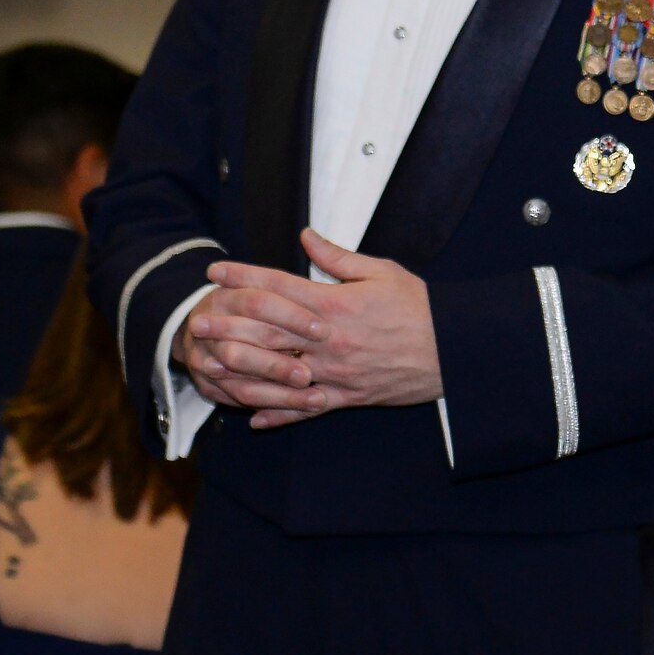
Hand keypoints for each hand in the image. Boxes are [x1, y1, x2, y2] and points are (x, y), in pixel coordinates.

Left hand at [192, 230, 444, 428]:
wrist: (456, 351)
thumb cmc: (419, 307)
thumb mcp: (381, 272)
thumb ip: (338, 257)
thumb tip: (306, 236)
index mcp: (334, 305)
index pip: (278, 288)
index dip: (243, 277)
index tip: (215, 271)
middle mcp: (328, 340)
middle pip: (268, 333)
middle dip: (230, 328)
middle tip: (197, 323)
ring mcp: (337, 372)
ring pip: (280, 376)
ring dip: (243, 374)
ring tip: (212, 370)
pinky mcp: (349, 397)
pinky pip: (307, 409)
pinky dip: (279, 415)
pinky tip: (252, 418)